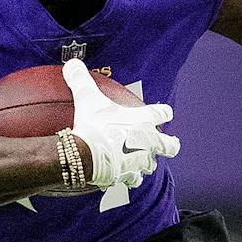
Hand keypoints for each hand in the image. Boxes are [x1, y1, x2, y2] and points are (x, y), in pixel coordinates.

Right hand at [64, 58, 179, 189]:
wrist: (89, 154)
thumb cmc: (95, 124)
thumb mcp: (87, 97)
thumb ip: (80, 79)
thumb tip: (72, 63)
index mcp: (145, 120)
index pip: (163, 113)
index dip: (164, 112)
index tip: (165, 113)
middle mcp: (150, 142)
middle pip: (170, 146)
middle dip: (170, 145)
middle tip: (168, 145)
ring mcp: (142, 161)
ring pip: (152, 165)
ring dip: (146, 163)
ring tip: (138, 162)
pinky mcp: (130, 176)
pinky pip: (134, 179)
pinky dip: (129, 177)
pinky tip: (122, 176)